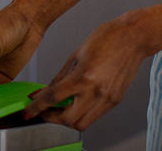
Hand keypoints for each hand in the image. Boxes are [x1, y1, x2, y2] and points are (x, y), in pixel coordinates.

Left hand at [23, 17, 149, 130]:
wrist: (133, 37)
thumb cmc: (105, 39)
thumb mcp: (75, 56)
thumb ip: (58, 78)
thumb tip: (43, 93)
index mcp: (83, 77)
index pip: (54, 98)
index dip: (37, 107)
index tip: (28, 112)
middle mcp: (96, 92)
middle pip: (68, 120)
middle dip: (52, 118)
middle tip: (44, 110)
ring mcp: (108, 99)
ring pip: (82, 124)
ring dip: (67, 119)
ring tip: (60, 108)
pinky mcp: (116, 101)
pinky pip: (95, 116)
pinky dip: (82, 113)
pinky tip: (76, 102)